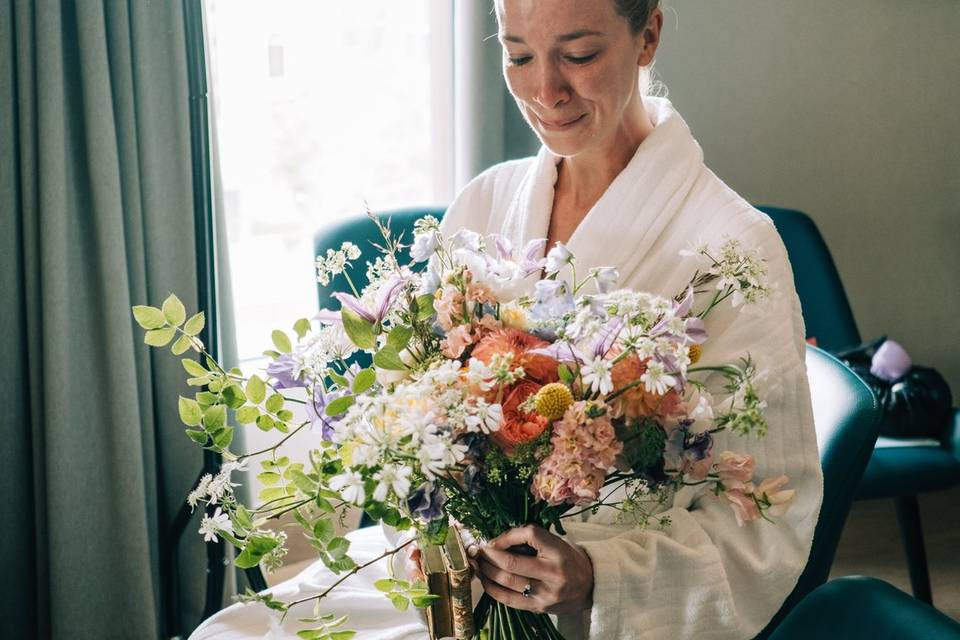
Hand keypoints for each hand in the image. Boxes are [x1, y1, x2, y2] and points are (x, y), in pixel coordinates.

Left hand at [468, 524, 593, 614]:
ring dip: (485, 571)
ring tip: (476, 563)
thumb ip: (531, 540)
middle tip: (476, 550)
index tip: (492, 539)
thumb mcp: (557, 543)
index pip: (529, 535)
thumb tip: (497, 540)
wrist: (591, 587)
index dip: (506, 536)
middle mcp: (553, 574)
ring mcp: (545, 594)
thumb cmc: (569, 560)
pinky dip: (492, 589)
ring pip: (506, 582)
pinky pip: (508, 599)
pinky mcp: (539, 608)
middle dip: (488, 556)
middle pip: (511, 563)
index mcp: (559, 552)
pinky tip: (484, 580)